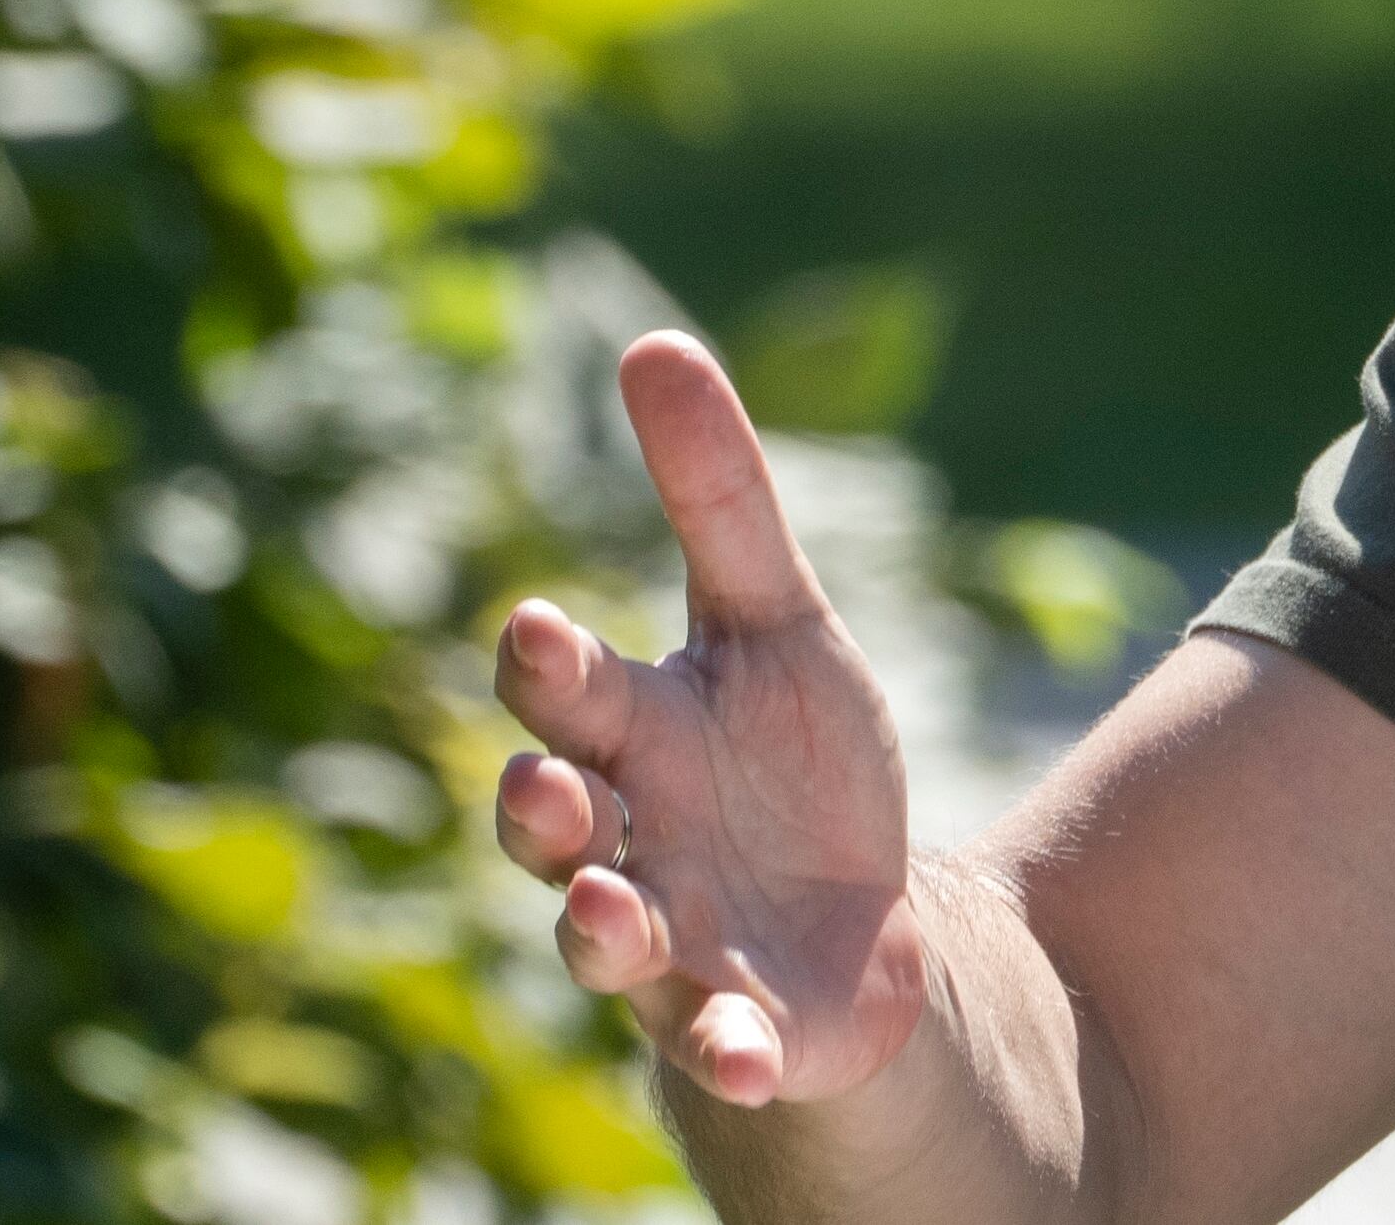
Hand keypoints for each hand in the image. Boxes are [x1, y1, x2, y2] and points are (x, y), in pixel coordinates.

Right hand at [491, 330, 929, 1109]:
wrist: (855, 918)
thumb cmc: (794, 760)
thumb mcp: (780, 620)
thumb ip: (720, 497)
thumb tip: (652, 343)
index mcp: (632, 732)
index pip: (566, 694)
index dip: (548, 669)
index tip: (539, 625)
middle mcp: (624, 840)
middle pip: (553, 824)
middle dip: (542, 804)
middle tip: (552, 782)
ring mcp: (666, 941)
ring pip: (602, 940)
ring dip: (598, 930)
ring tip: (613, 913)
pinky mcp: (732, 1021)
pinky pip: (715, 1043)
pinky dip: (727, 1047)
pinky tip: (751, 1051)